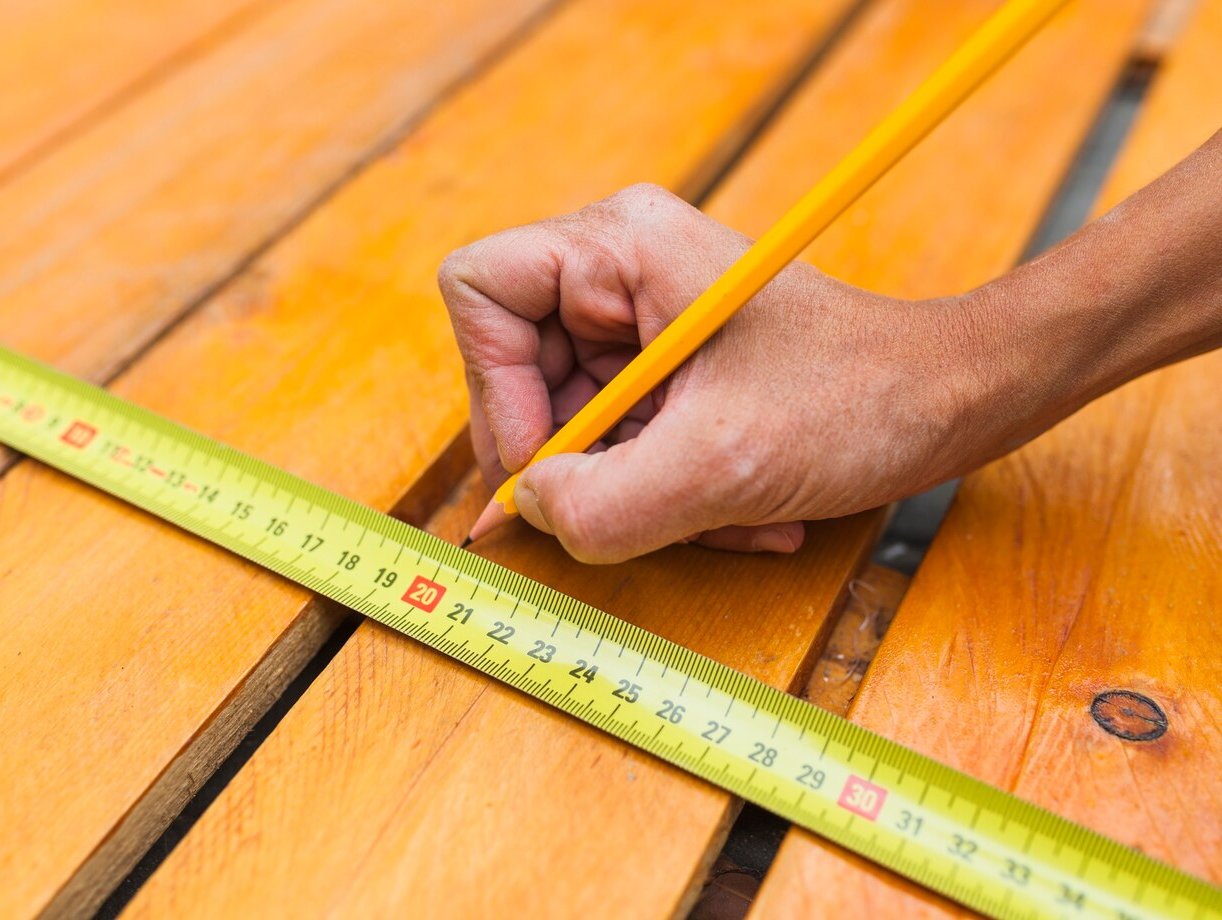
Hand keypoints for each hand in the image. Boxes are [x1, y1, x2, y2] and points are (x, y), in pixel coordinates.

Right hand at [439, 184, 1015, 562]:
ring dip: (629, 491)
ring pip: (571, 421)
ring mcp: (642, 318)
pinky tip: (733, 512)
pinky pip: (621, 439)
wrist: (953, 401)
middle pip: (518, 372)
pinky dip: (661, 490)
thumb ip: (602, 504)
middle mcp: (620, 269)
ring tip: (711, 515)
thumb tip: (528, 512)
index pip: (480, 291)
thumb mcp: (722, 466)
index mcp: (623, 246)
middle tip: (625, 512)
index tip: (548, 464)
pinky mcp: (667, 364)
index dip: (494, 388)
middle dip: (575, 461)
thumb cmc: (861, 400)